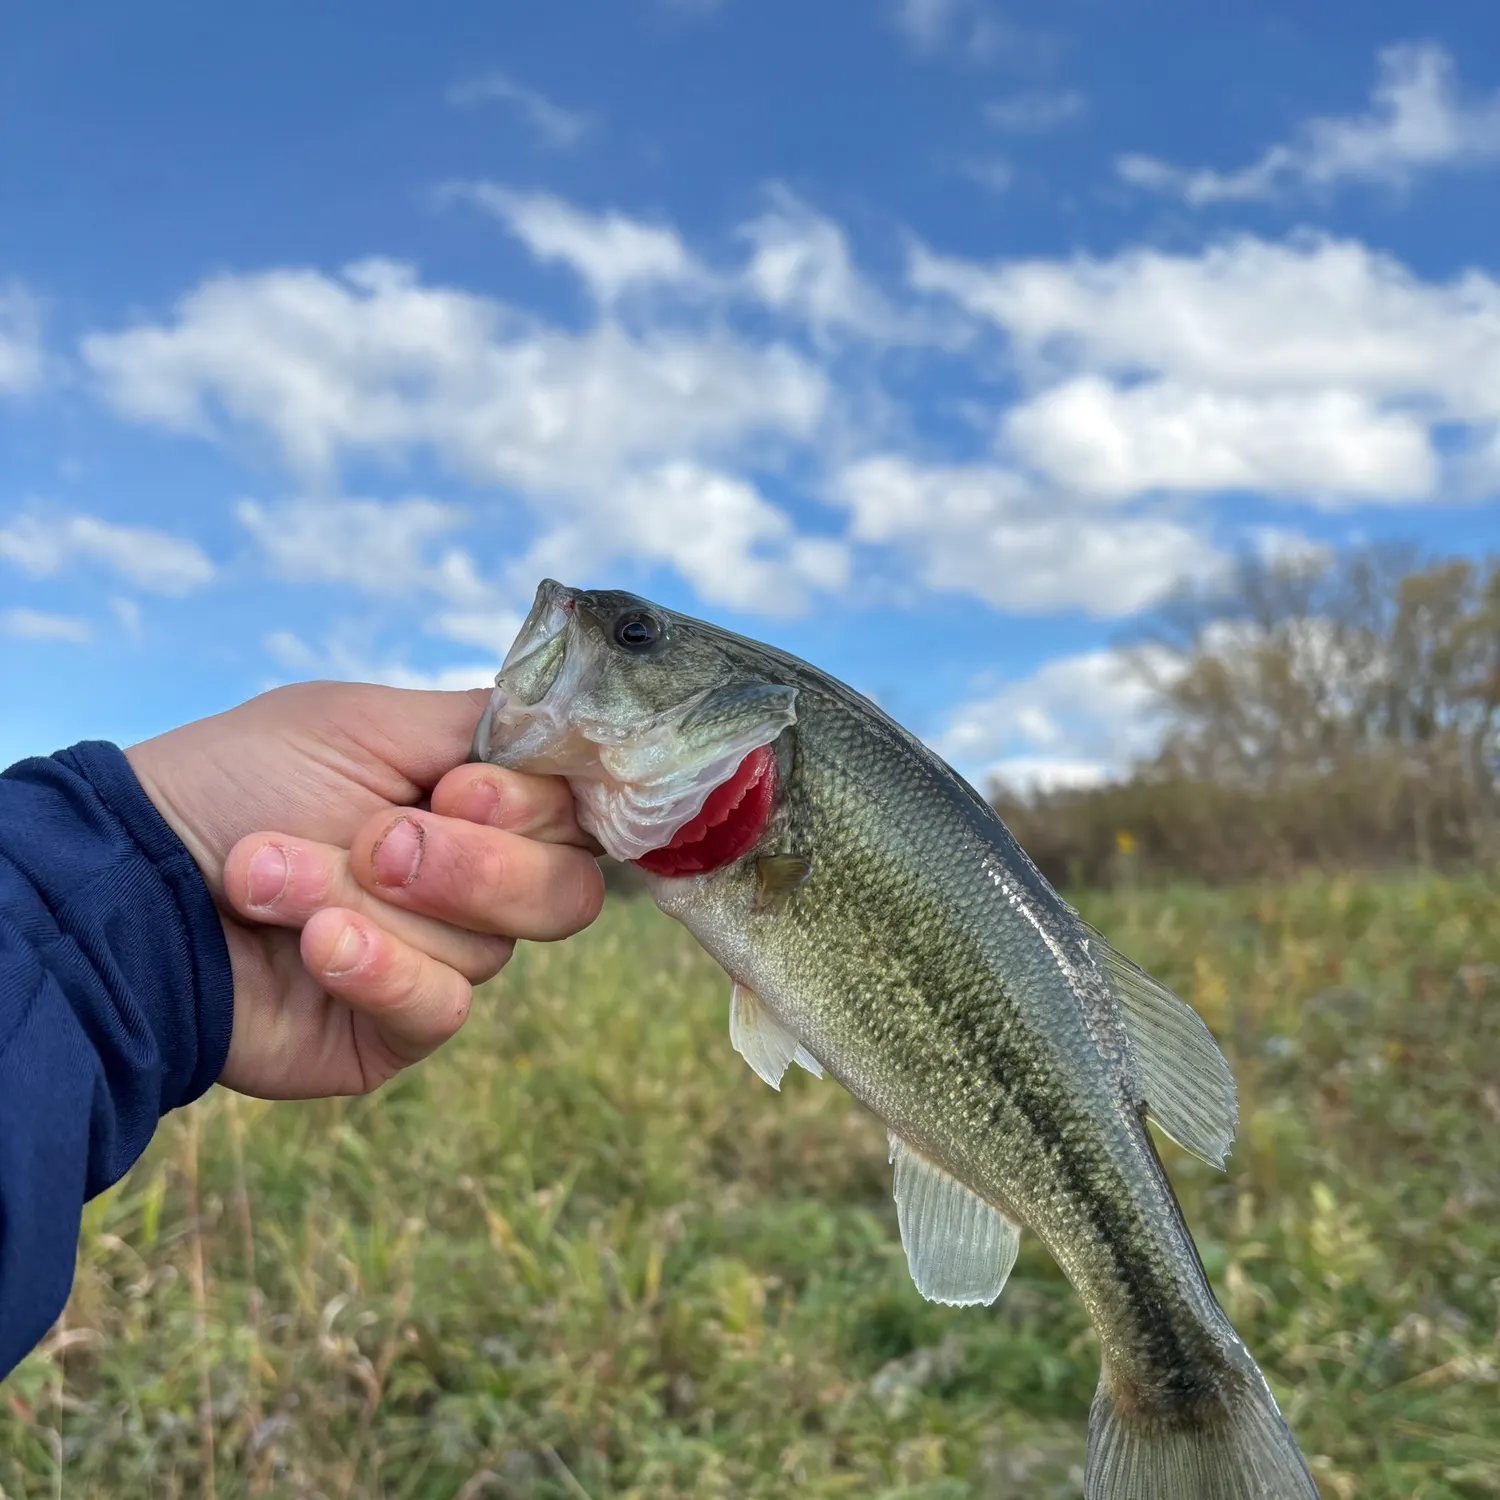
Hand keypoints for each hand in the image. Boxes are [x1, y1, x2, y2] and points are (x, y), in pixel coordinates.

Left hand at [125, 682, 604, 1098]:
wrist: (132, 883)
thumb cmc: (241, 782)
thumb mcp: (365, 720)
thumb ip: (484, 724)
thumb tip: (580, 732)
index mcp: (478, 803)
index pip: (577, 814)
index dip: (532, 810)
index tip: (458, 791)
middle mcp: (476, 880)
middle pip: (564, 892)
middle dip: (467, 865)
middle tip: (374, 840)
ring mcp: (444, 957)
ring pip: (489, 947)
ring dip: (368, 902)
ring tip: (270, 874)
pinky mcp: (402, 1027)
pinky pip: (442, 1008)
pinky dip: (376, 970)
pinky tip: (312, 947)